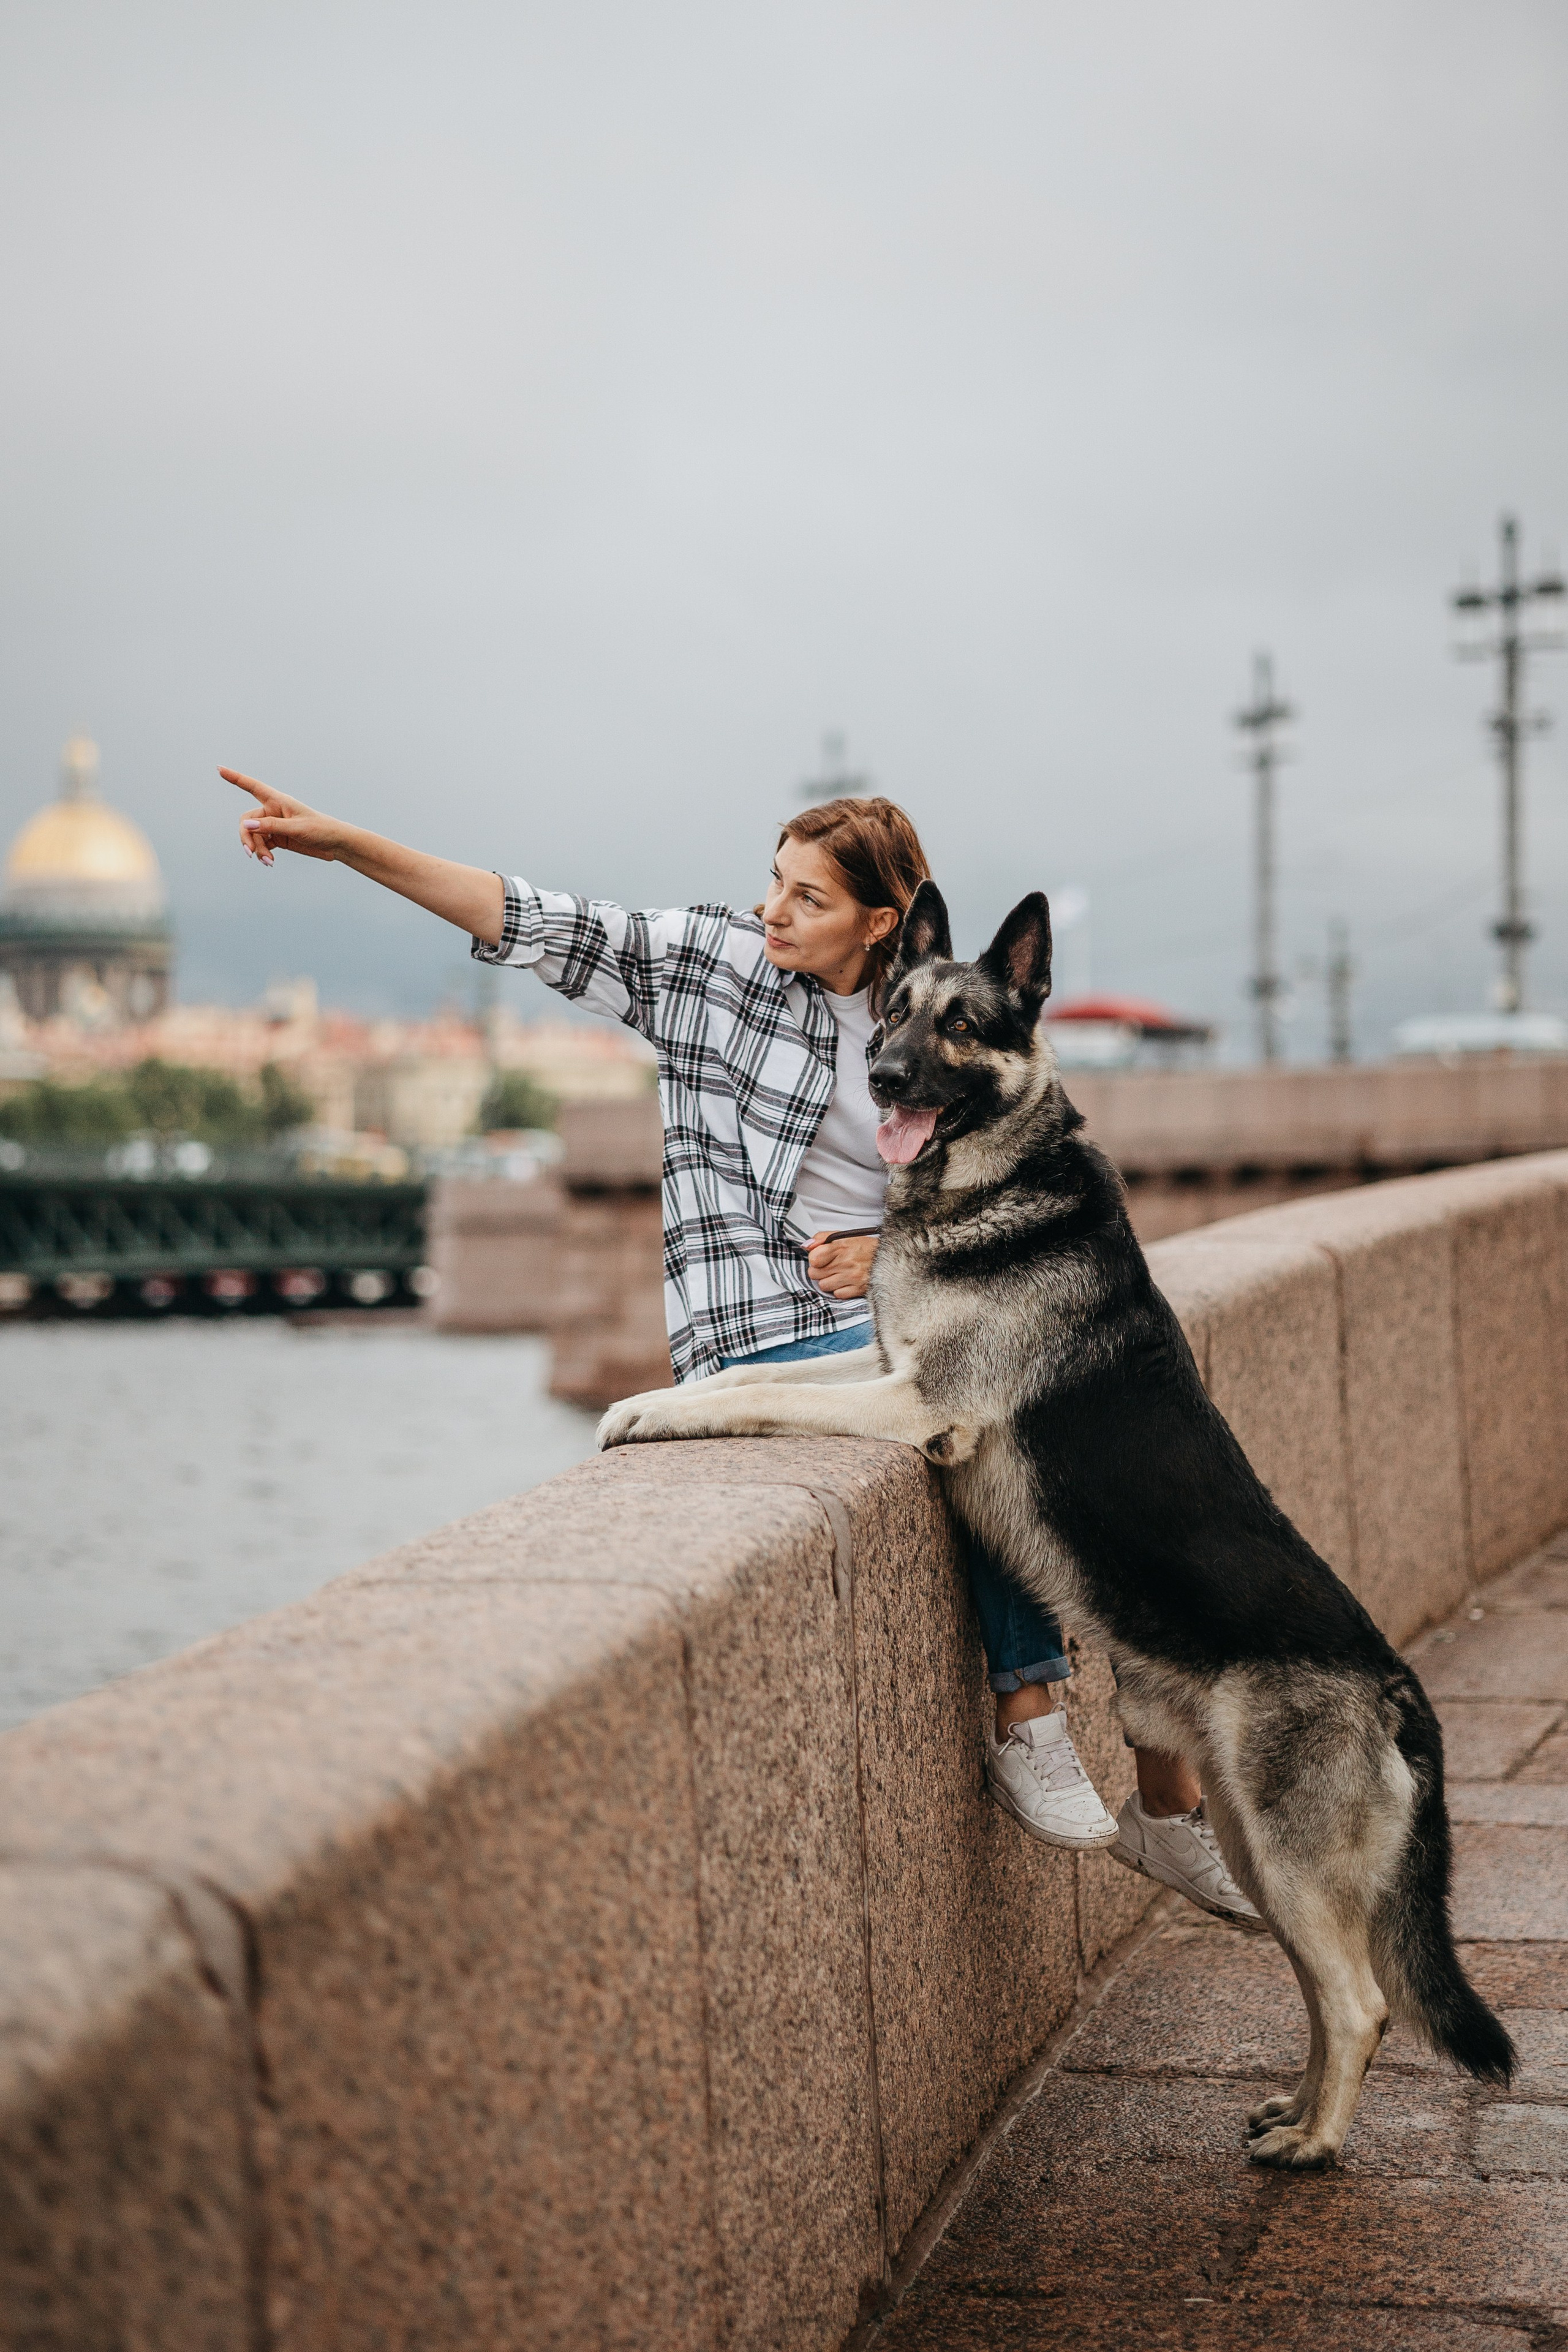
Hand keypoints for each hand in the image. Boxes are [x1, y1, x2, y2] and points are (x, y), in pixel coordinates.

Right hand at [221, 768, 349, 864]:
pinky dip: (263, 853)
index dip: (235, 778)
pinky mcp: (277, 838)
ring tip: (268, 861)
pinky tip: (269, 862)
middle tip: (251, 853)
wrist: (336, 844)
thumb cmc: (320, 829)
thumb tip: (246, 824)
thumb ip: (271, 826)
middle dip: (247, 837)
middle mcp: (273, 810)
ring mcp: (274, 825)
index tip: (219, 769)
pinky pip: (262, 845)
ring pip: (253, 836)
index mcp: (278, 800)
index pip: (252, 786)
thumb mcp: (296, 828)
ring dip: (257, 849)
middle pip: (247, 821)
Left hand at [806, 1230, 877, 1299]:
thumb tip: (806, 1246)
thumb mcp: (844, 1236)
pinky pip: (837, 1294)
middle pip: (815, 1274)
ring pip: (824, 1285)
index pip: (814, 1258)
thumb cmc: (864, 1248)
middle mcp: (847, 1262)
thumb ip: (822, 1238)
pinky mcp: (858, 1289)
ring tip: (838, 1274)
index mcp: (842, 1246)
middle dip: (819, 1270)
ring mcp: (852, 1277)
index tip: (820, 1258)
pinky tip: (846, 1282)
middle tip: (830, 1266)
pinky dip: (839, 1289)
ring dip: (828, 1281)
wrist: (890, 1258)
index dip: (814, 1259)